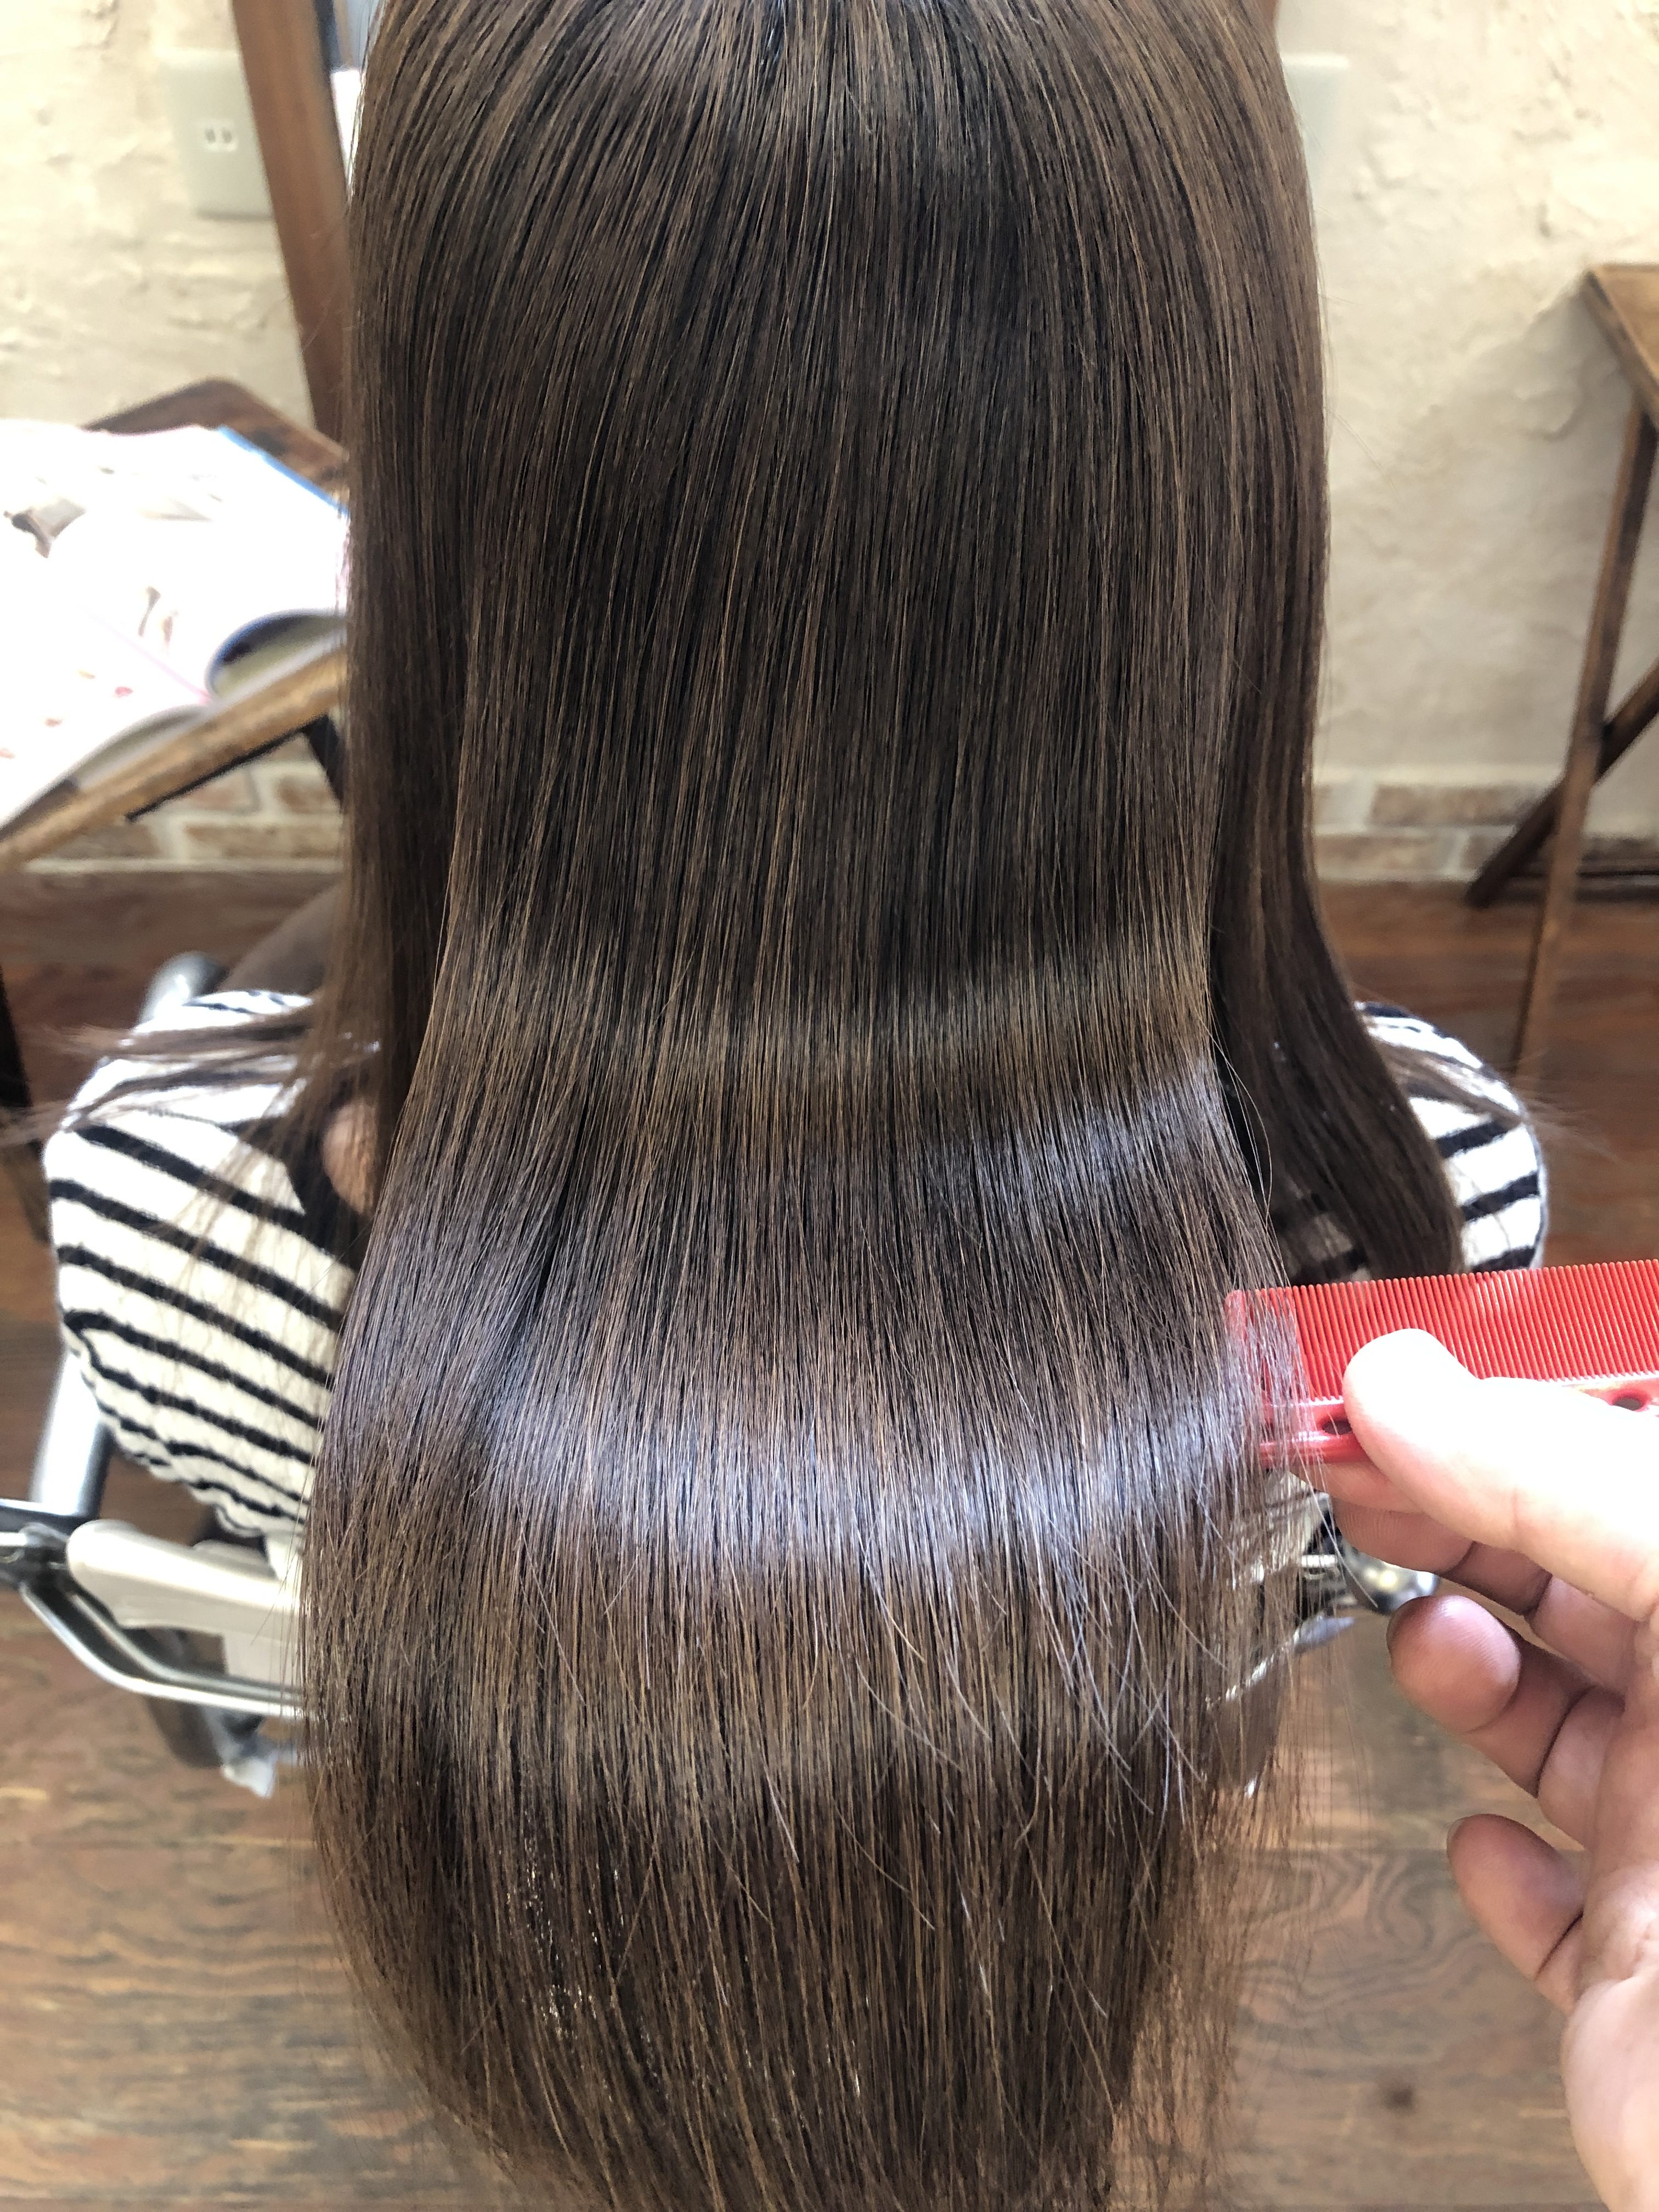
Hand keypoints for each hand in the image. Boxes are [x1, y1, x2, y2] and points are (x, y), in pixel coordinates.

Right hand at [1327, 1330, 1658, 2211]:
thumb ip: (1568, 1480)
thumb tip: (1410, 1394)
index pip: (1631, 1459)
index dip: (1513, 1410)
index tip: (1395, 1385)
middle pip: (1583, 1574)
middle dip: (1459, 1517)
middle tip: (1353, 1475)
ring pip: (1556, 1719)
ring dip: (1468, 1664)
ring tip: (1424, 1638)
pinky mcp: (1644, 1974)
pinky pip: (1553, 1897)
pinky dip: (1498, 1860)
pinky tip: (1487, 1841)